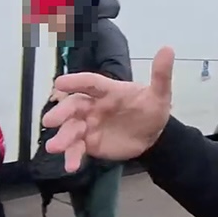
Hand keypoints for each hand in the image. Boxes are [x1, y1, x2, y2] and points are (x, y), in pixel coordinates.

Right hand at [43, 46, 173, 171]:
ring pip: (71, 129)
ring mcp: (89, 125)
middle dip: (61, 113)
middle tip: (49, 121)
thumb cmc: (151, 109)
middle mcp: (93, 106)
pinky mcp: (89, 143)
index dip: (75, 82)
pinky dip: (72, 157)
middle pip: (74, 107)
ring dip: (62, 137)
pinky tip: (70, 167)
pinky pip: (77, 149)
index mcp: (108, 90)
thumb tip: (168, 49)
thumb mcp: (160, 94)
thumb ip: (160, 75)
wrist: (154, 136)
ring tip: (53, 147)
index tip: (59, 83)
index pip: (90, 83)